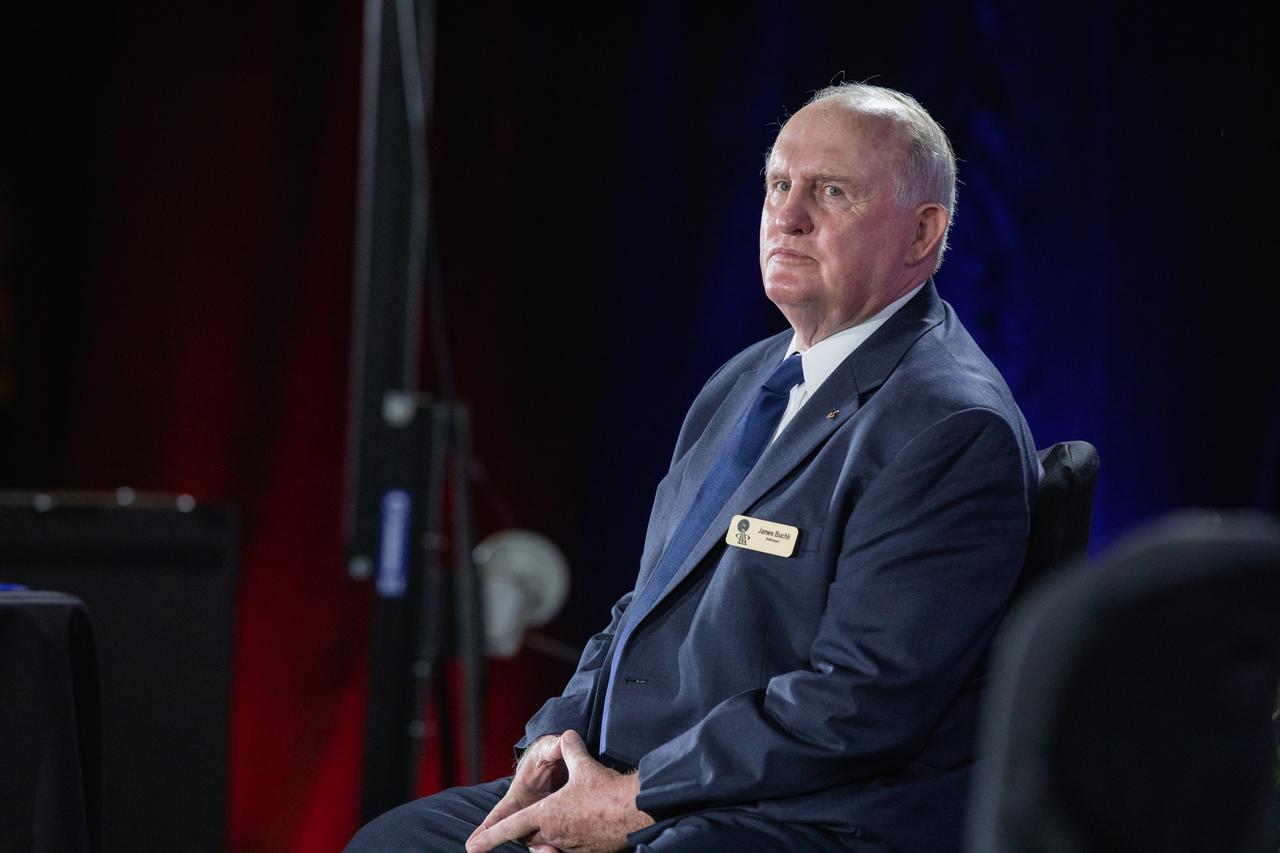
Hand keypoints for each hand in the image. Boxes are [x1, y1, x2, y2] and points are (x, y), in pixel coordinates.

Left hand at [466, 730, 654, 852]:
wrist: (636, 811)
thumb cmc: (606, 790)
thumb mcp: (584, 764)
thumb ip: (570, 747)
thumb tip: (567, 734)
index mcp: (547, 814)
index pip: (511, 828)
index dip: (489, 837)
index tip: (473, 846)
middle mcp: (554, 834)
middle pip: (531, 837)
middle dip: (525, 833)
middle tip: (521, 827)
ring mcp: (571, 847)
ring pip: (551, 845)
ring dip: (550, 838)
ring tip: (565, 820)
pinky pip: (570, 850)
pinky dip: (570, 842)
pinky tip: (584, 828)